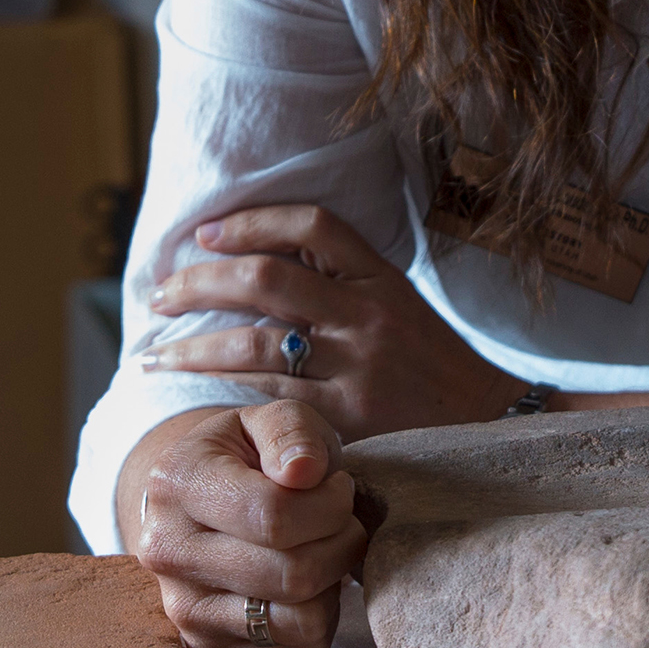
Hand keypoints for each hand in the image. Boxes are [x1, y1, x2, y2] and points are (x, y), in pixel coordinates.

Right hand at [115, 400, 368, 647]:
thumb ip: (292, 430)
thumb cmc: (246, 458)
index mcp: (176, 484)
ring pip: (300, 621)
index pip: (275, 516)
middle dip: (341, 543)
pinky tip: (305, 584)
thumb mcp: (268, 419)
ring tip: (323, 550)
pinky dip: (321, 617)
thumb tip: (304, 471)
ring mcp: (183, 610)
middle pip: (292, 575)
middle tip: (341, 520)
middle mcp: (166, 553)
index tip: (337, 487)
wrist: (197, 506)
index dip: (330, 504)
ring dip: (333, 583)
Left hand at [138, 203, 521, 441]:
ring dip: (191, 347)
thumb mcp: (402, 304)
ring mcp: (358, 368)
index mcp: (383, 277)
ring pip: (253, 343)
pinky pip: (269, 397)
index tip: (205, 235)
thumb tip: (265, 255)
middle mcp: (369, 314)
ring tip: (154, 355)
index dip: (250, 222)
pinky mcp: (348, 419)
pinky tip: (195, 396)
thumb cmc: (436, 365)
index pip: (311, 224)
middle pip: (265, 278)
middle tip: (160, 296)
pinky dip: (226, 393)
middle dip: (199, 282)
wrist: (494, 425)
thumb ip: (345, 280)